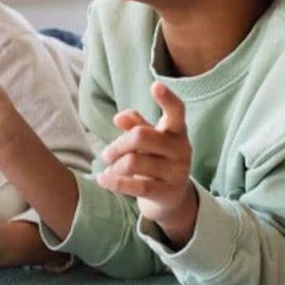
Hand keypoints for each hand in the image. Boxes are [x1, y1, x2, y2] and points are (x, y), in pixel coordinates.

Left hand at [96, 81, 197, 245]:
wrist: (171, 198)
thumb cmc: (156, 159)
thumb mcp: (147, 140)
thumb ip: (135, 125)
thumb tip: (119, 117)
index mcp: (177, 131)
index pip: (177, 111)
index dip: (167, 98)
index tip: (155, 85)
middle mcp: (181, 149)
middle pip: (140, 137)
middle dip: (117, 145)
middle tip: (106, 154)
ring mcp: (177, 172)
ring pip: (134, 162)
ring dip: (114, 166)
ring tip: (109, 169)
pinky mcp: (167, 193)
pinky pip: (136, 186)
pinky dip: (114, 182)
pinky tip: (103, 180)